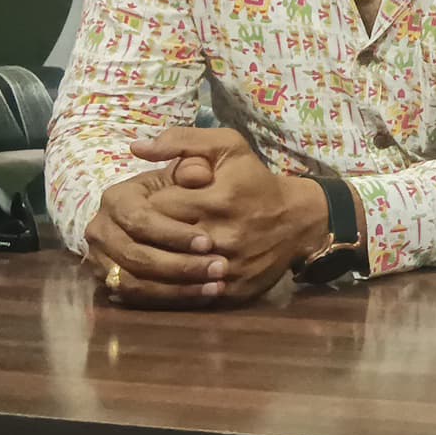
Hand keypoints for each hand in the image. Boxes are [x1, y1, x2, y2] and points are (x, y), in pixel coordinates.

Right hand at [83, 160, 229, 308]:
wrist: (188, 211)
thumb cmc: (196, 185)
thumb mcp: (203, 158)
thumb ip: (196, 155)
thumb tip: (194, 172)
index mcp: (116, 198)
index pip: (140, 219)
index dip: (172, 233)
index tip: (208, 241)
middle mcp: (101, 230)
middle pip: (136, 255)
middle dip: (179, 265)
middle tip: (219, 268)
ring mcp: (102, 259)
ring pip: (135, 282)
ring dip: (177, 287)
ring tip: (216, 285)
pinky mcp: (113, 283)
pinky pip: (138, 299)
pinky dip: (171, 299)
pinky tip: (205, 295)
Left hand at [128, 128, 329, 304]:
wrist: (298, 219)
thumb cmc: (256, 181)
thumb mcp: (228, 147)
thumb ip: (181, 140)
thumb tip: (137, 147)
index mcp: (215, 199)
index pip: (155, 209)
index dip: (146, 208)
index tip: (148, 205)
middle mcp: (221, 236)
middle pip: (160, 243)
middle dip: (147, 236)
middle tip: (145, 230)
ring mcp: (228, 267)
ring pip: (172, 273)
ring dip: (158, 263)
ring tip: (153, 252)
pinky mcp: (233, 290)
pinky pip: (192, 294)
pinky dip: (178, 286)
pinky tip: (172, 274)